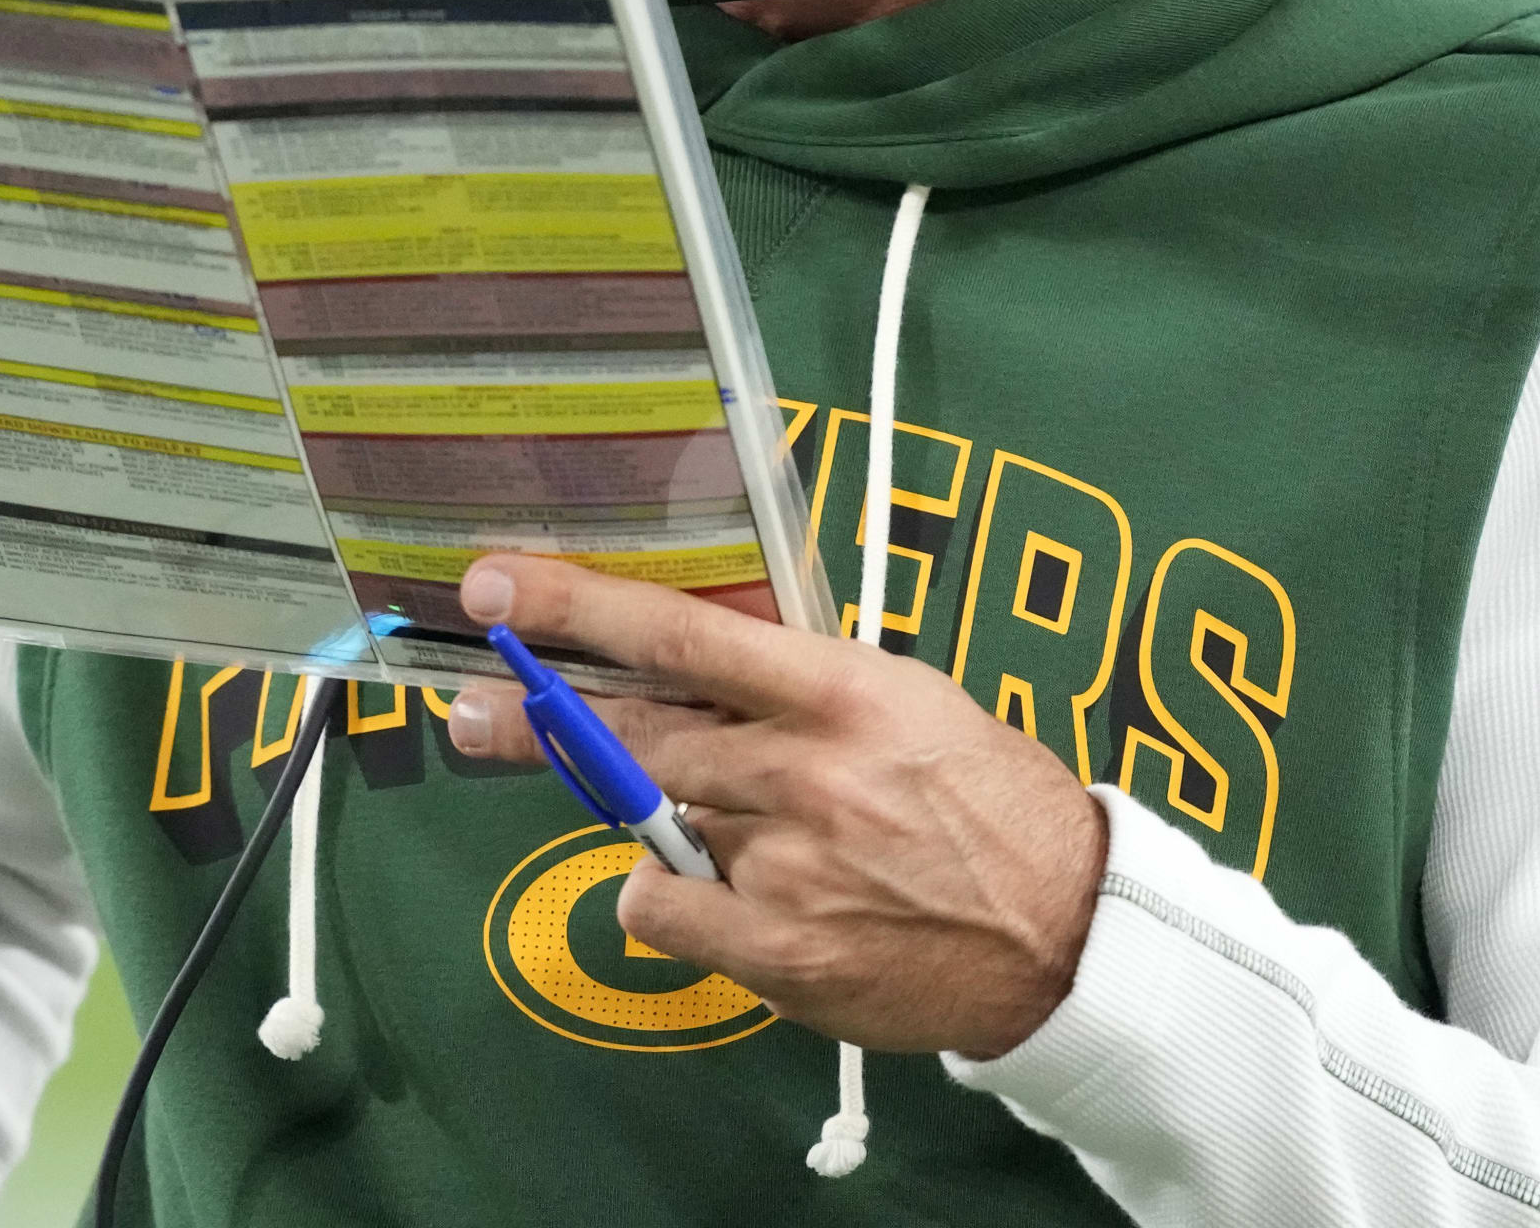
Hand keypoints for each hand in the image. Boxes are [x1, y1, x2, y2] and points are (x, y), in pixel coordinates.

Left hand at [444, 552, 1106, 1057]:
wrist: (1066, 934)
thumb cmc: (988, 803)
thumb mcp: (909, 703)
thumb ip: (800, 686)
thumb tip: (689, 662)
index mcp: (846, 691)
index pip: (686, 633)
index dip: (580, 607)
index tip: (498, 586)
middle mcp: (806, 772)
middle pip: (634, 734)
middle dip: (539, 720)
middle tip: (474, 712)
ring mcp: (788, 866)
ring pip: (652, 823)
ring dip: (661, 819)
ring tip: (744, 833)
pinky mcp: (778, 953)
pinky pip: (661, 911)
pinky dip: (669, 901)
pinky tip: (733, 898)